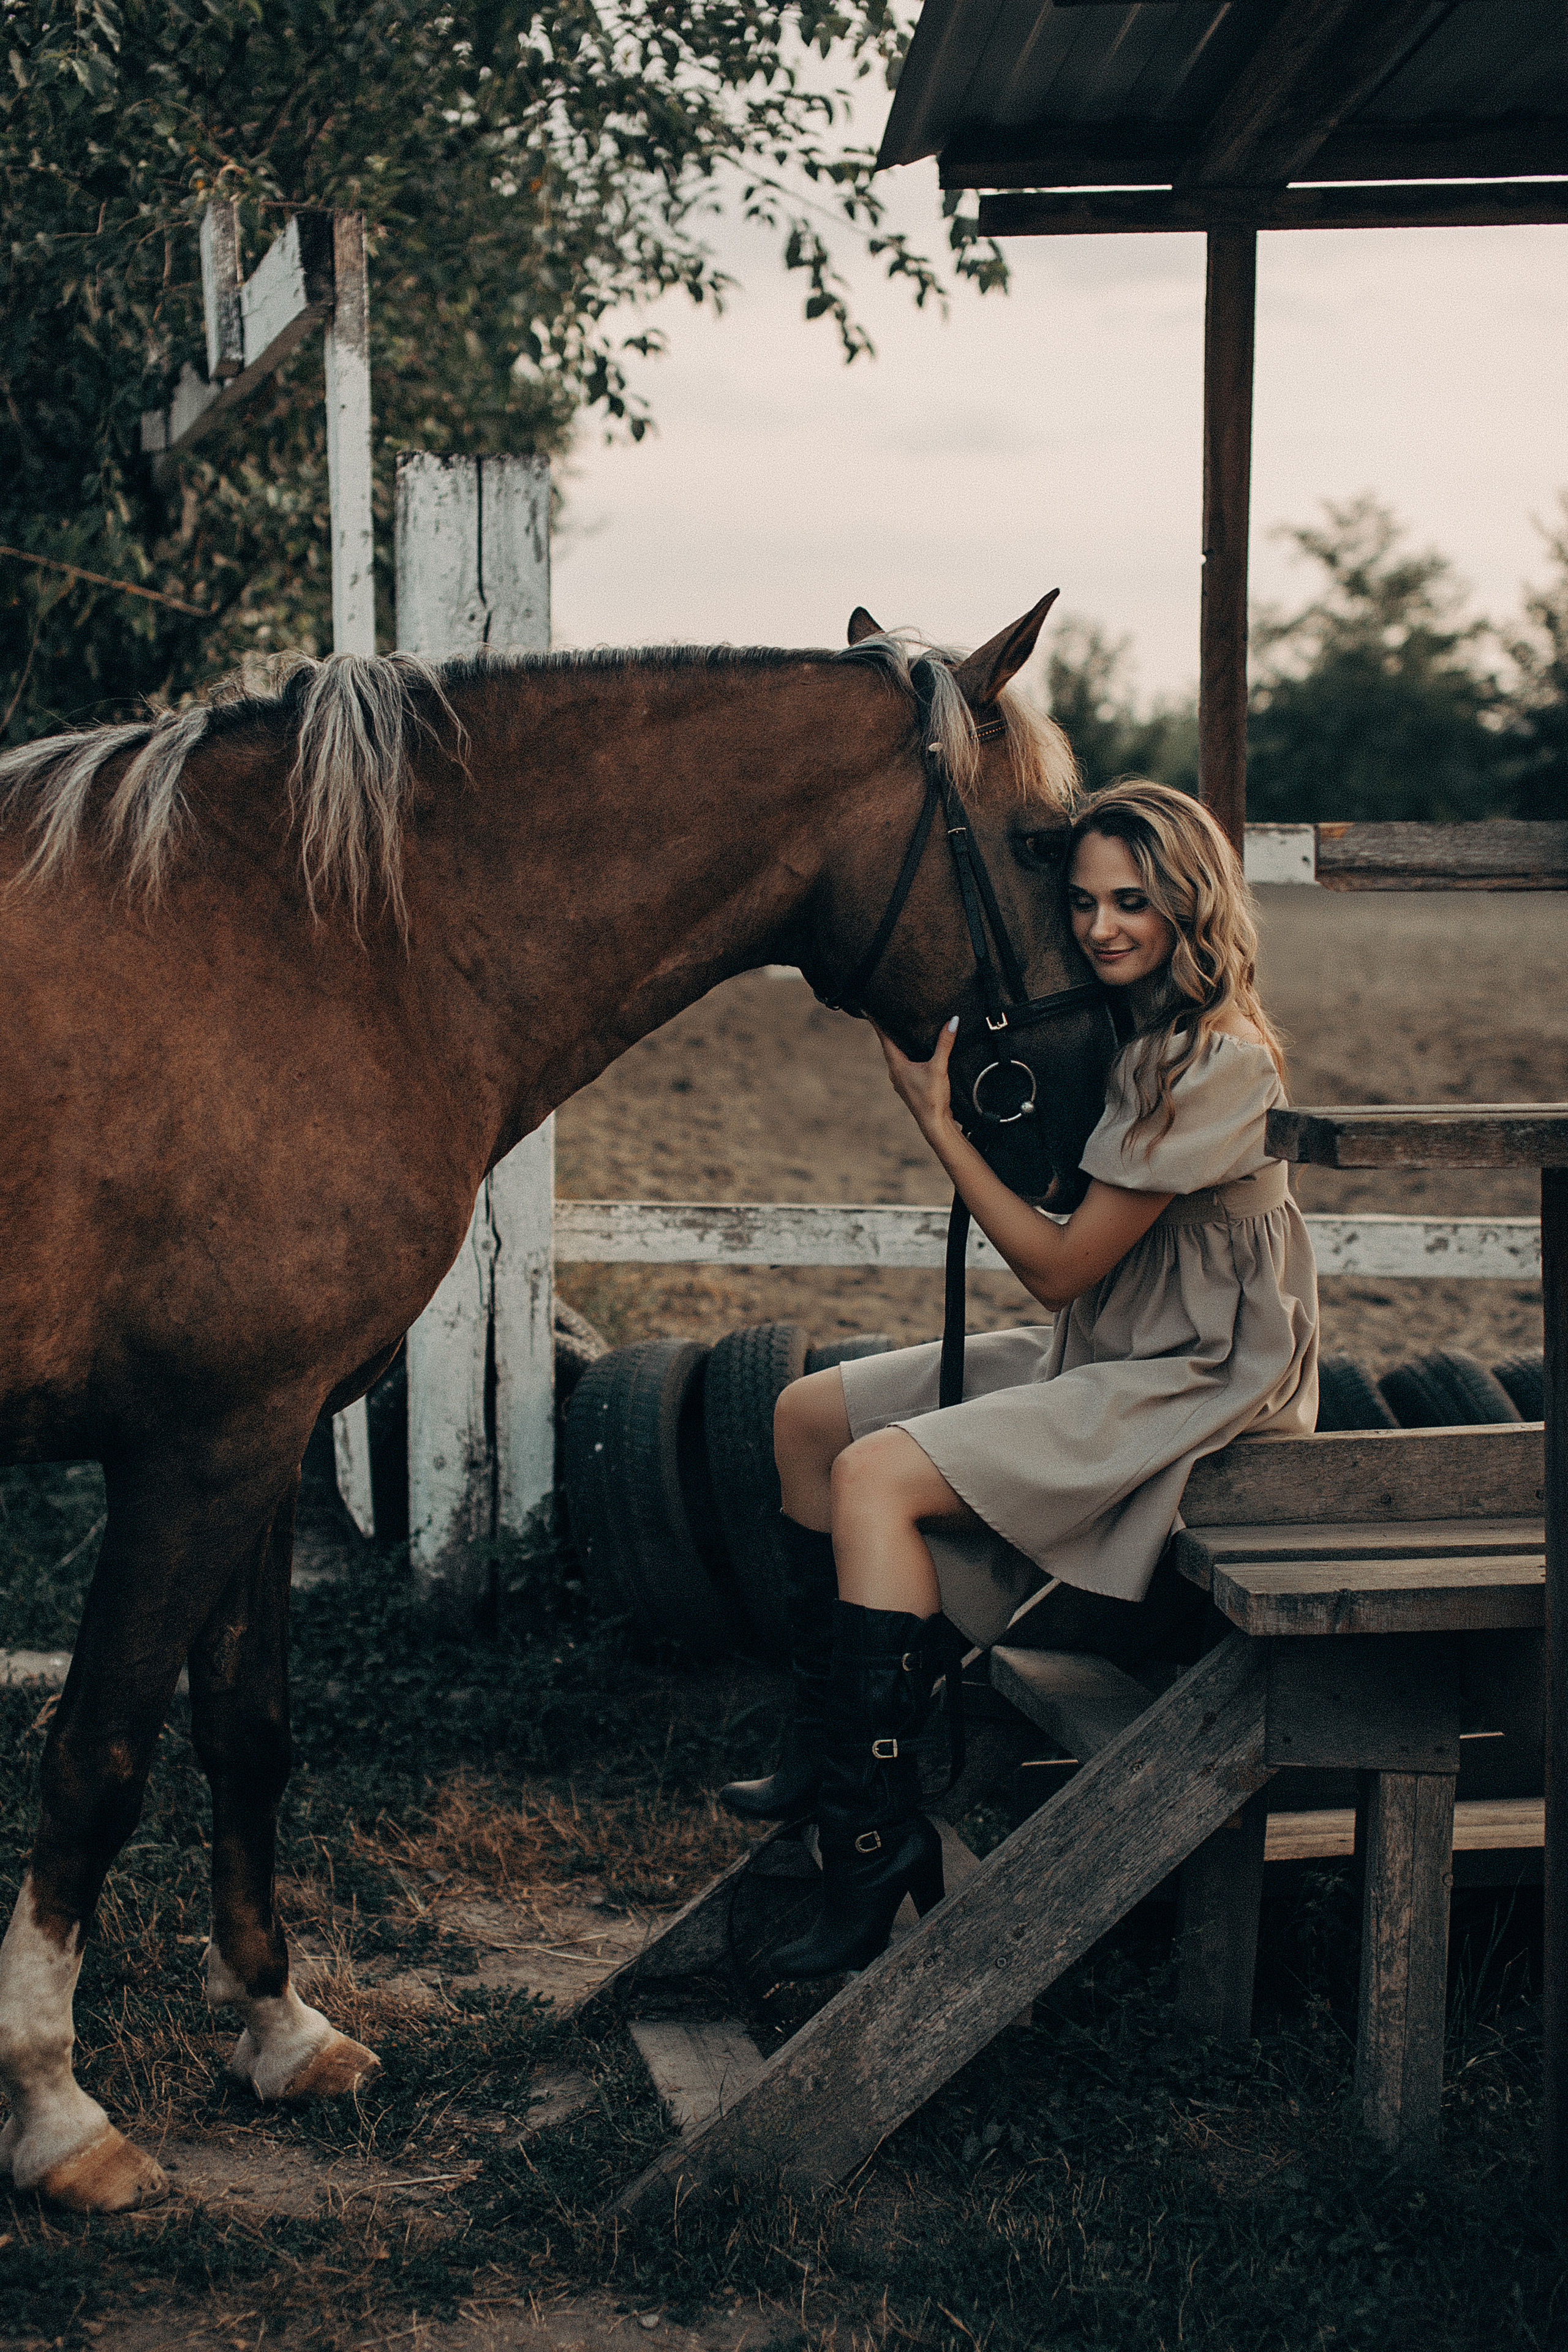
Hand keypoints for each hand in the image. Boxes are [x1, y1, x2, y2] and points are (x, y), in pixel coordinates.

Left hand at [873, 1015, 959, 1142]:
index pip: (884, 1038)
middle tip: (887, 1014)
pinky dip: (907, 1056)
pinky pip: (905, 1066)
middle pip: (889, 1047)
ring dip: (898, 1045)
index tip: (870, 1010)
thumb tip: (953, 1021)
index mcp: (896, 1065)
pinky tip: (916, 1053)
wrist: (934, 1124)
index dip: (877, 1023)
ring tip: (901, 1030)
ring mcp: (901, 1081)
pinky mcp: (909, 1086)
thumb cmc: (932, 1098)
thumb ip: (945, 1043)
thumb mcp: (939, 1067)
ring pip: (897, 1057)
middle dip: (889, 1031)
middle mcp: (894, 1072)